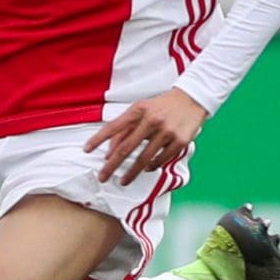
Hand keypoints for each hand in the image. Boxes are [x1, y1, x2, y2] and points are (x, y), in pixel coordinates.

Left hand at [84, 88, 205, 185]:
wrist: (192, 99)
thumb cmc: (160, 106)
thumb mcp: (140, 110)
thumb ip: (124, 128)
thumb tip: (109, 152)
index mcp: (138, 110)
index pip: (113, 127)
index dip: (98, 139)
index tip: (87, 150)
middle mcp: (151, 121)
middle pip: (126, 148)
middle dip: (112, 165)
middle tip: (102, 177)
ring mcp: (167, 131)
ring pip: (144, 158)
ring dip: (131, 172)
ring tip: (123, 181)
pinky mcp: (181, 141)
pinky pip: (162, 159)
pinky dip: (152, 166)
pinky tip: (146, 169)